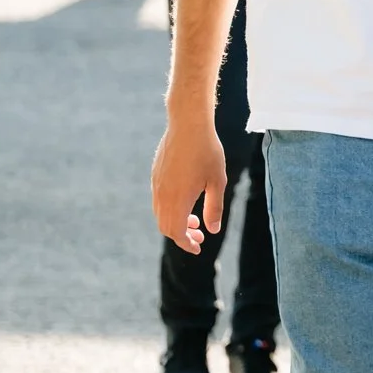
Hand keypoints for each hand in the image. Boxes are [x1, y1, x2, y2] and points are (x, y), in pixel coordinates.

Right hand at [151, 118, 228, 254]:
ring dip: (175, 222)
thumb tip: (213, 230)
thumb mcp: (217, 181)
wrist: (187, 124)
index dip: (187, 244)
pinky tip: (185, 202)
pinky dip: (169, 210)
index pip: (177, 232)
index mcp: (178, 200)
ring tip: (194, 219)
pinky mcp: (155, 176)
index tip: (198, 248)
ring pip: (160, 214)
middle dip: (182, 236)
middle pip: (166, 227)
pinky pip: (158, 201)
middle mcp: (163, 195)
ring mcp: (156, 185)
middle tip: (199, 235)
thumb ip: (214, 208)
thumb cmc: (207, 151)